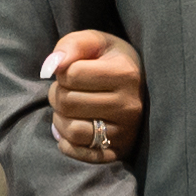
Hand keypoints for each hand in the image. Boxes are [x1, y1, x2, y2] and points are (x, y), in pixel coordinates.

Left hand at [42, 29, 141, 165]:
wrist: (144, 89)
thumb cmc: (113, 62)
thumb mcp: (98, 42)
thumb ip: (73, 44)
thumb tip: (52, 66)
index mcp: (126, 73)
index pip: (71, 74)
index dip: (63, 72)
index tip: (72, 72)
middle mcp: (129, 105)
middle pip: (68, 103)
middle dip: (58, 94)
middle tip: (67, 91)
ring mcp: (126, 132)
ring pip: (72, 130)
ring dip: (60, 119)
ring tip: (68, 110)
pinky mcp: (119, 151)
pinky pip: (80, 154)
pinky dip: (67, 142)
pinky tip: (72, 128)